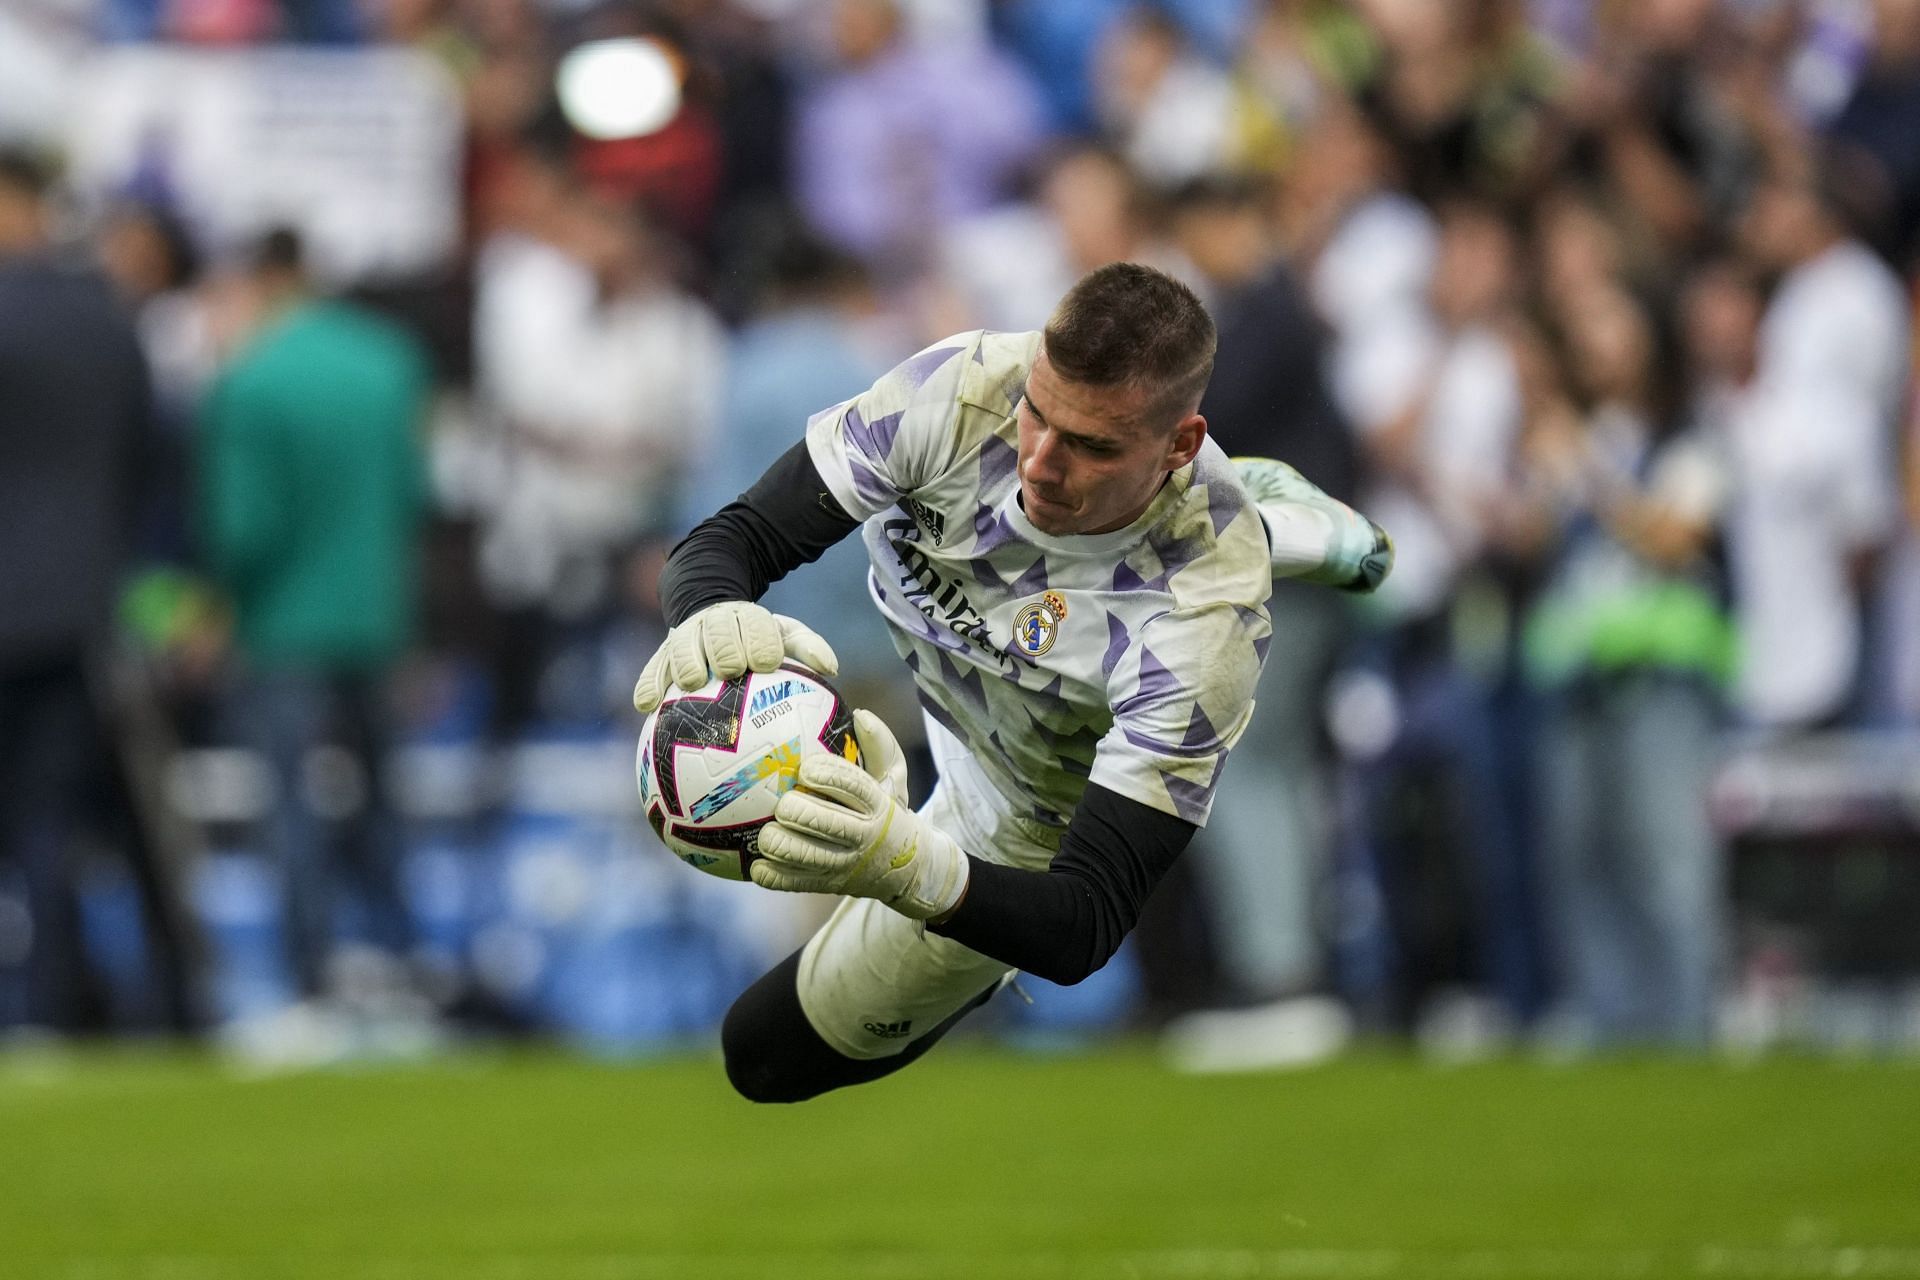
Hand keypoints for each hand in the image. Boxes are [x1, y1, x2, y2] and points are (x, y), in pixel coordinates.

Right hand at [632, 600, 837, 714]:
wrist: (710, 611)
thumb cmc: (756, 636)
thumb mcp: (783, 633)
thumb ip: (807, 647)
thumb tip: (831, 668)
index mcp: (746, 618)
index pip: (755, 625)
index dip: (760, 642)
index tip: (767, 663)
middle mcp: (713, 624)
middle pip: (717, 634)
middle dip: (724, 649)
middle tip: (730, 671)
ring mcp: (684, 637)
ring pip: (681, 646)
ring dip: (687, 662)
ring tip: (692, 683)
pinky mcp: (661, 654)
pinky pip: (652, 668)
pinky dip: (648, 683)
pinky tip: (646, 705)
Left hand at [752, 710, 968, 920]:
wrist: (907, 869)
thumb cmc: (889, 812)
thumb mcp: (894, 778)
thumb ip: (879, 746)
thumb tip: (861, 714)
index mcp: (878, 805)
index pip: (853, 787)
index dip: (826, 775)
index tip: (806, 769)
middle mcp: (862, 836)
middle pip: (823, 821)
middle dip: (794, 809)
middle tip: (783, 803)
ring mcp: (844, 864)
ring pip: (803, 854)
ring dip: (777, 841)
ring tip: (767, 832)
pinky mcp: (827, 884)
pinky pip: (791, 882)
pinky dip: (770, 874)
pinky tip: (757, 863)